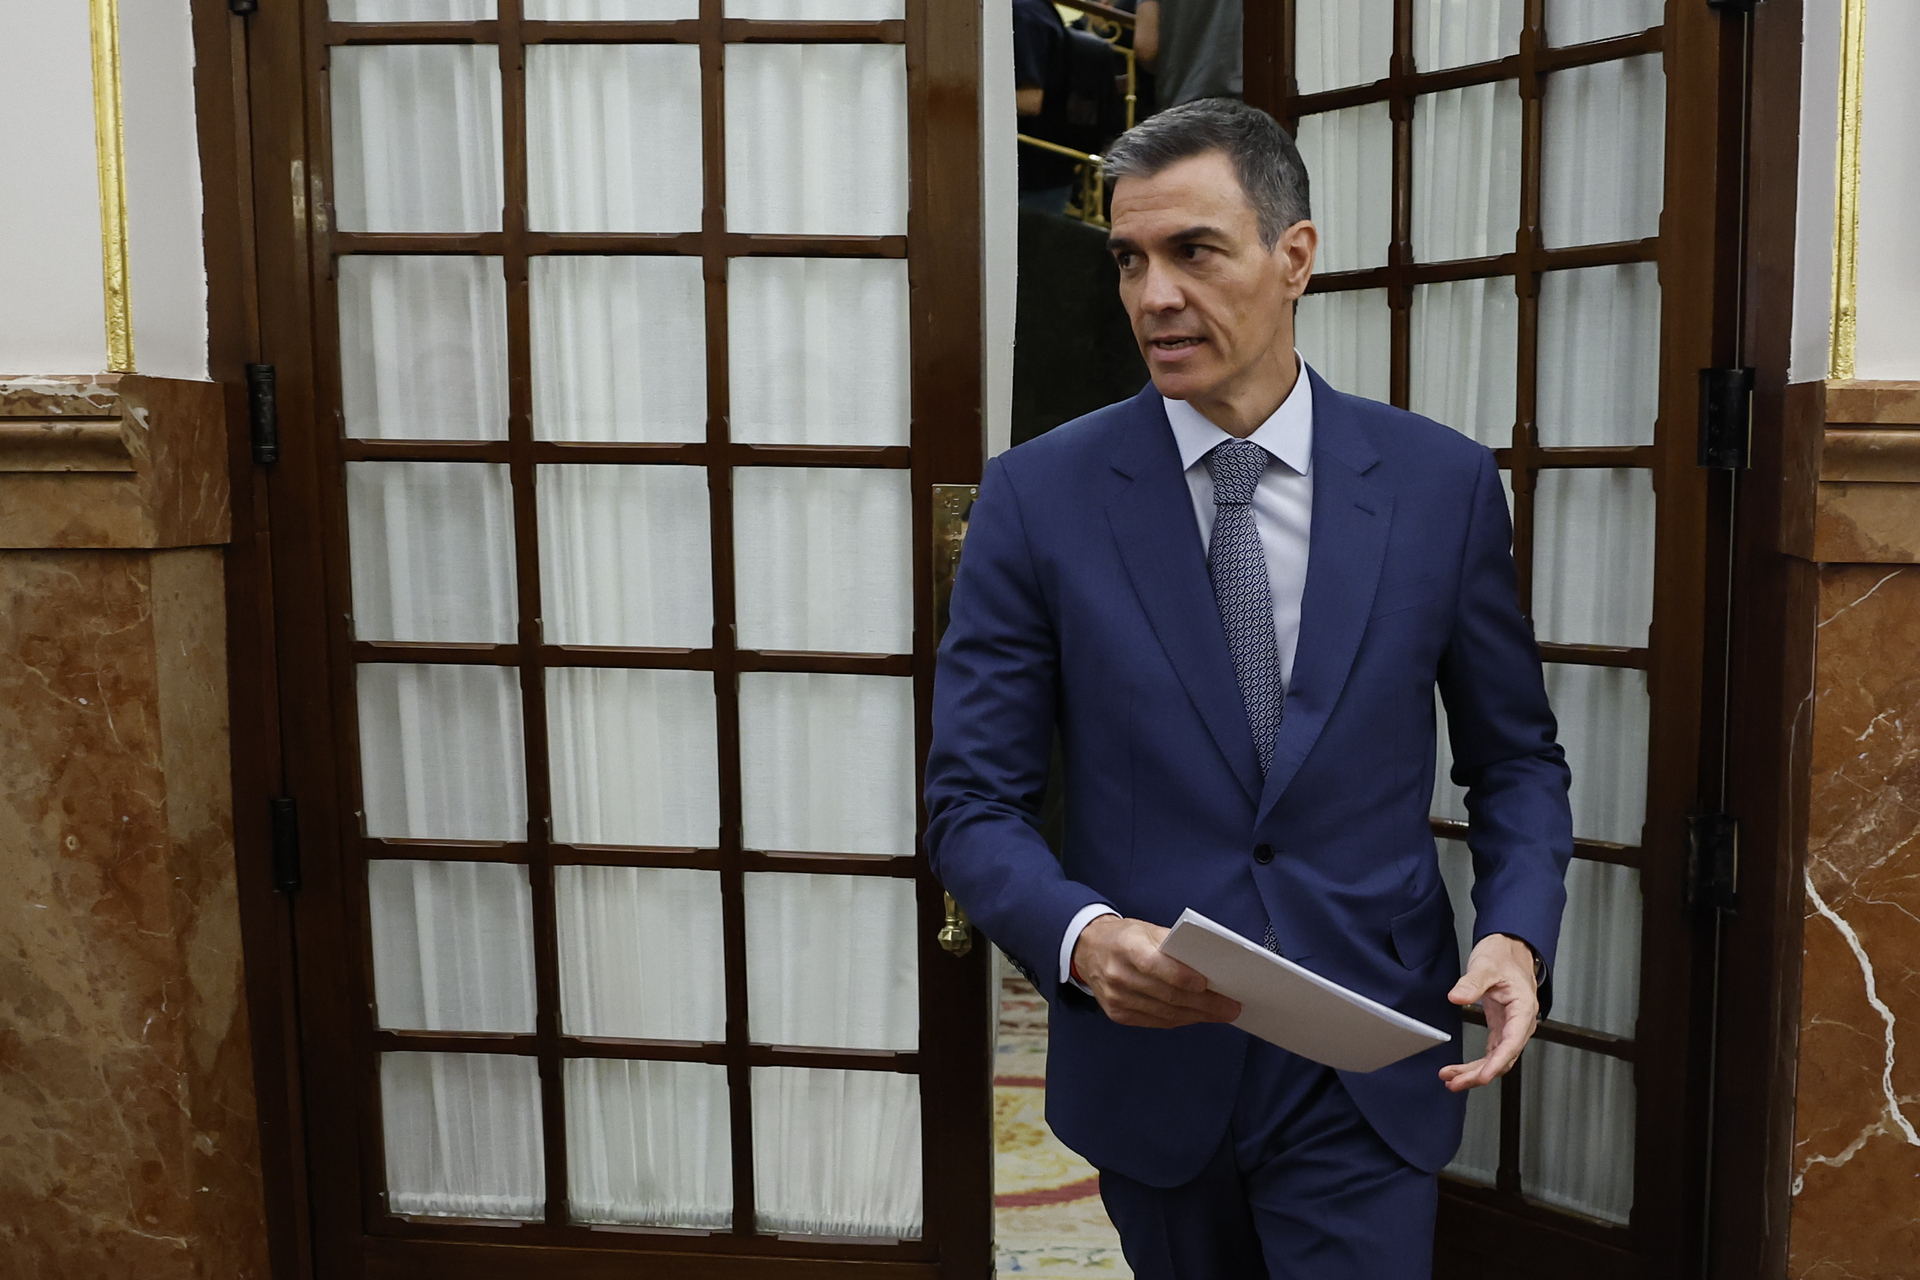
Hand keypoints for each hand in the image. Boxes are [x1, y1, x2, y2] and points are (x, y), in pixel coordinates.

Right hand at [1072, 915, 1242, 1027]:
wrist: (1089, 951)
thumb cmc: (1125, 937)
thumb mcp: (1147, 929)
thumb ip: (1174, 944)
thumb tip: (1209, 963)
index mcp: (1125, 947)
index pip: (1155, 965)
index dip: (1182, 977)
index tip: (1208, 984)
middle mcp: (1118, 975)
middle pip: (1166, 995)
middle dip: (1204, 1003)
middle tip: (1230, 1006)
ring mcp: (1116, 998)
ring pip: (1165, 1013)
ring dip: (1197, 1015)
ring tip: (1221, 1014)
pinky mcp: (1118, 1014)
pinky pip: (1156, 1021)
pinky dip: (1180, 1019)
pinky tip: (1197, 1015)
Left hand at [1439, 934, 1539, 1092]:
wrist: (1509, 947)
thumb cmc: (1503, 955)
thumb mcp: (1485, 965)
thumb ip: (1471, 983)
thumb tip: (1456, 997)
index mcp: (1523, 1009)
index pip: (1512, 1042)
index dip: (1498, 1062)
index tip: (1484, 1076)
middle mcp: (1520, 1022)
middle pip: (1503, 1057)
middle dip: (1480, 1073)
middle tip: (1455, 1082)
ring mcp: (1511, 1026)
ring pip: (1497, 1058)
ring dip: (1476, 1072)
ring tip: (1451, 1080)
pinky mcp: (1501, 1026)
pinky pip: (1492, 1051)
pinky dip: (1477, 1063)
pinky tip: (1462, 1070)